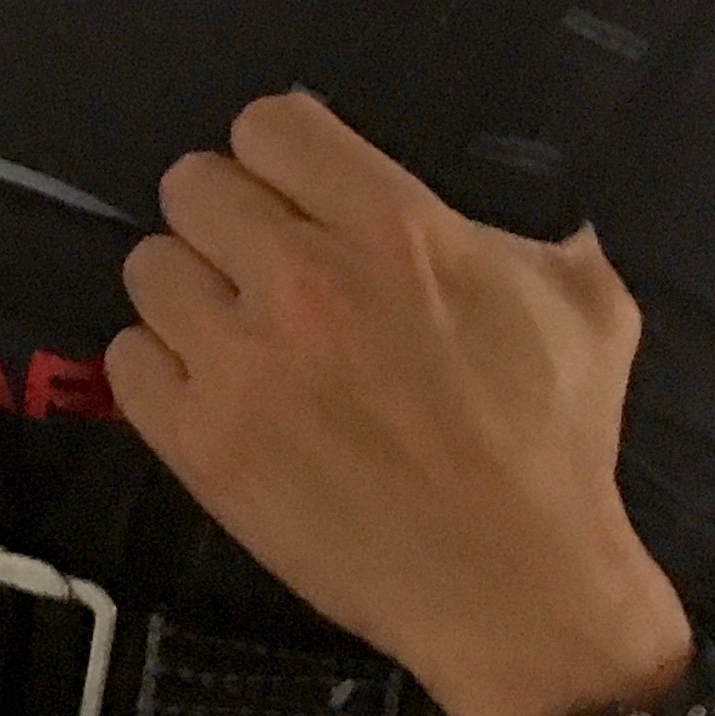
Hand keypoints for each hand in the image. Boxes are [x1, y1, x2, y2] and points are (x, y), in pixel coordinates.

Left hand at [109, 91, 689, 715]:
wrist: (515, 589)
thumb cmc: (554, 446)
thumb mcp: (587, 309)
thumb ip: (543, 240)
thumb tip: (542, 219)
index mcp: (391, 227)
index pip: (268, 126)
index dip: (280, 158)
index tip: (296, 196)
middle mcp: (302, 279)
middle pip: (190, 186)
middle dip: (226, 219)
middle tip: (261, 267)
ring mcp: (241, 363)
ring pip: (148, 268)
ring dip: (187, 293)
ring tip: (233, 333)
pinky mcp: (201, 443)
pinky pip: (127, 362)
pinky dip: (161, 371)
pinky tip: (211, 392)